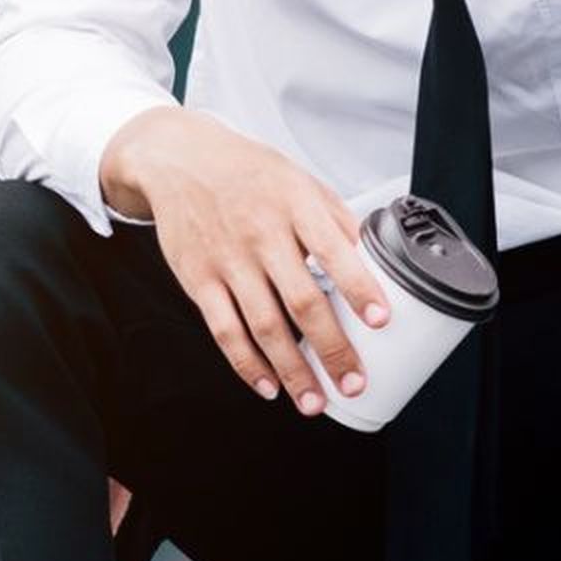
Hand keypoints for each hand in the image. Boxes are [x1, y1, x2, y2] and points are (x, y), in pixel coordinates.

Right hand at [100, 108, 393, 415]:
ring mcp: (227, 260)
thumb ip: (335, 220)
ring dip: (292, 370)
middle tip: (353, 382)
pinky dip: (247, 364)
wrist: (179, 160)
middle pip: (302, 302)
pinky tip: (268, 386)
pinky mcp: (198, 280)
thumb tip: (373, 262)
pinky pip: (225, 331)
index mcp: (294, 206)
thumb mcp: (299, 181)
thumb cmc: (248, 173)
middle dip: (332, 349)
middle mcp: (261, 234)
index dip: (360, 289)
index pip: (334, 251)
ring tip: (314, 401)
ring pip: (264, 327)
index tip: (381, 321)